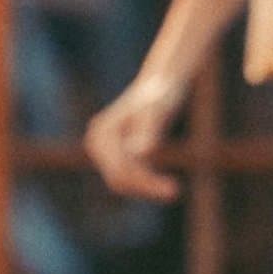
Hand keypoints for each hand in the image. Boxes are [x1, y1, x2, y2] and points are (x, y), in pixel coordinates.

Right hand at [84, 74, 187, 201]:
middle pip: (118, 179)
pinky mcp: (117, 153)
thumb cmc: (161, 94)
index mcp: (102, 132)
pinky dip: (146, 183)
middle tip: (175, 191)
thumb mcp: (158, 111)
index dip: (144, 183)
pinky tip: (169, 184)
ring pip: (122, 182)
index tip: (173, 190)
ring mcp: (105, 148)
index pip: (119, 170)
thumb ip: (149, 130)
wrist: (161, 82)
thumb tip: (142, 153)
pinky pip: (128, 177)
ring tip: (173, 190)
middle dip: (144, 188)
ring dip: (145, 189)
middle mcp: (97, 141)